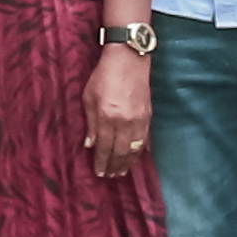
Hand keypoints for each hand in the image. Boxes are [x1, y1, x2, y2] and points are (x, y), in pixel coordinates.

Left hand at [84, 42, 149, 175]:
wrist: (129, 59)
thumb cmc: (104, 75)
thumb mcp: (88, 96)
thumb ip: (90, 122)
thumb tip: (89, 144)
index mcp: (107, 116)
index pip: (103, 146)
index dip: (101, 161)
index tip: (99, 172)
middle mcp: (124, 121)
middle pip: (120, 152)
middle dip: (114, 166)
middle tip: (110, 176)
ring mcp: (139, 119)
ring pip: (134, 149)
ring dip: (127, 163)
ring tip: (121, 172)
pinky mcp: (148, 116)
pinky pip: (144, 140)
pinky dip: (139, 152)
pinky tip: (134, 158)